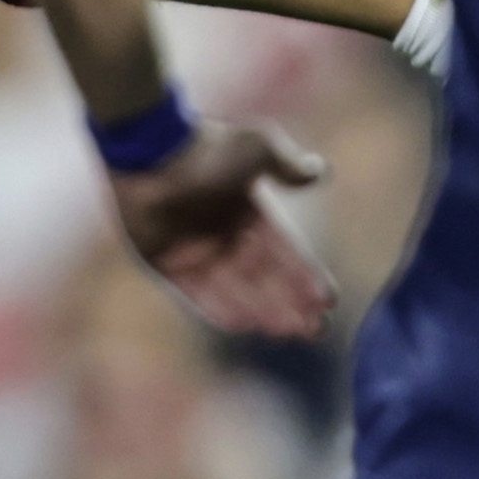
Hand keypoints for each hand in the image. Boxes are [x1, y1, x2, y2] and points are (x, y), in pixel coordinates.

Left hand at [110, 116, 334, 338]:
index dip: (306, 276)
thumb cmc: (207, 146)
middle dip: (290, 303)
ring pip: (235, 289)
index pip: (286, 251)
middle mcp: (224, 234)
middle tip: (314, 328)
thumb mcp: (257, 148)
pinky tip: (242, 325)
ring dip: (260, 310)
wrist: (150, 150)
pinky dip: (217, 308)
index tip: (327, 299)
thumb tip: (320, 172)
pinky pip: (195, 292)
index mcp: (248, 211)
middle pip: (264, 277)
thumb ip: (288, 165)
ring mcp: (193, 250)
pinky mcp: (163, 262)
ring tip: (284, 331)